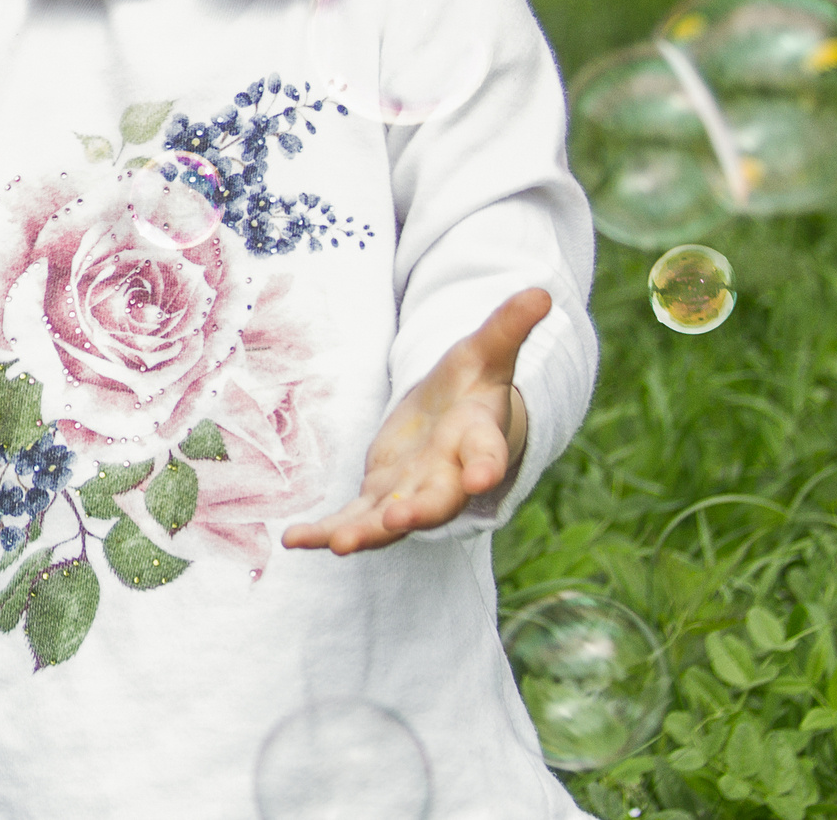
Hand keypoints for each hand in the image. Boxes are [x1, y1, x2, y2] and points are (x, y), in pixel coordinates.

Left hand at [281, 288, 550, 556]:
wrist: (455, 421)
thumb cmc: (473, 385)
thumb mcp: (486, 351)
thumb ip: (507, 327)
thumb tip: (541, 292)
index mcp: (478, 440)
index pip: (487, 454)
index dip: (487, 466)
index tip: (485, 478)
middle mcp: (447, 476)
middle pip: (437, 500)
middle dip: (419, 512)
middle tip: (397, 522)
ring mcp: (411, 492)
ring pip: (390, 520)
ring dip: (365, 534)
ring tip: (338, 545)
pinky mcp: (379, 497)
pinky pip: (352, 520)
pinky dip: (324, 533)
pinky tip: (294, 540)